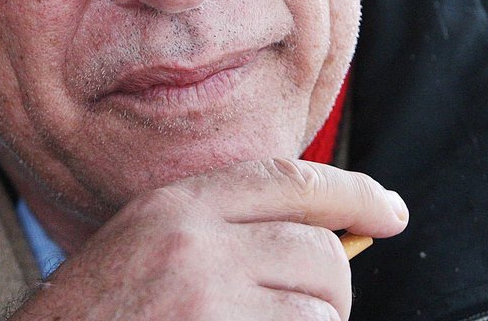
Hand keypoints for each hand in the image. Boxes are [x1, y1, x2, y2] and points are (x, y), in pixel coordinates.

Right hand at [10, 158, 408, 319]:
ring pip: (321, 312)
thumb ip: (221, 231)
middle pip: (320, 254)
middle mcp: (196, 244)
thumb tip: (320, 239)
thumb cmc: (97, 317)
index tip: (390, 210)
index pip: (289, 180)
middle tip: (303, 313)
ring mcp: (209, 303)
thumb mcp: (146, 247)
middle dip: (330, 290)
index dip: (352, 193)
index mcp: (176, 205)